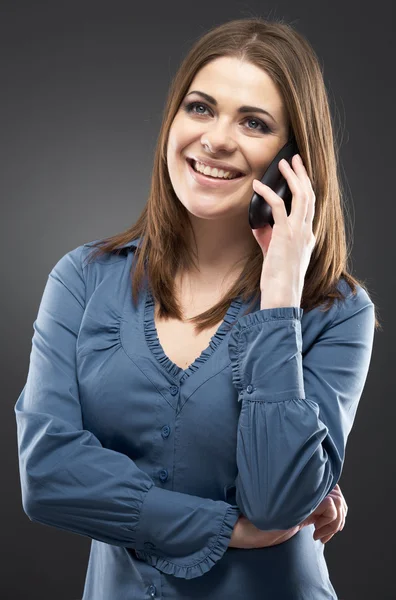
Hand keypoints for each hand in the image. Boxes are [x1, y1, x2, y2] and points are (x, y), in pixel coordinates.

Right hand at [229, 483, 346, 548]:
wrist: (248, 526)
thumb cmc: (265, 523)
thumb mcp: (292, 515)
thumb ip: (308, 507)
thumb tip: (330, 509)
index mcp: (303, 488)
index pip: (333, 490)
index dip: (336, 509)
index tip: (324, 528)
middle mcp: (306, 486)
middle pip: (338, 494)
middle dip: (338, 518)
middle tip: (323, 533)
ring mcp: (306, 492)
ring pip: (338, 501)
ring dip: (333, 524)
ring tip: (318, 534)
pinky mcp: (305, 500)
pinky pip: (331, 506)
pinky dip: (329, 524)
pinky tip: (314, 534)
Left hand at [250, 154, 316, 308]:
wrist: (282, 294)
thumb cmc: (277, 279)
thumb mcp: (273, 254)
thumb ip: (268, 236)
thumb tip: (258, 223)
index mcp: (307, 236)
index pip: (309, 206)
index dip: (304, 187)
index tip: (298, 174)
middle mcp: (306, 231)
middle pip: (310, 195)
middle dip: (302, 174)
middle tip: (294, 160)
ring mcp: (298, 232)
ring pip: (301, 195)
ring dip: (292, 177)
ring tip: (283, 164)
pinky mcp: (285, 234)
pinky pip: (278, 205)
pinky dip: (267, 192)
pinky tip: (257, 186)